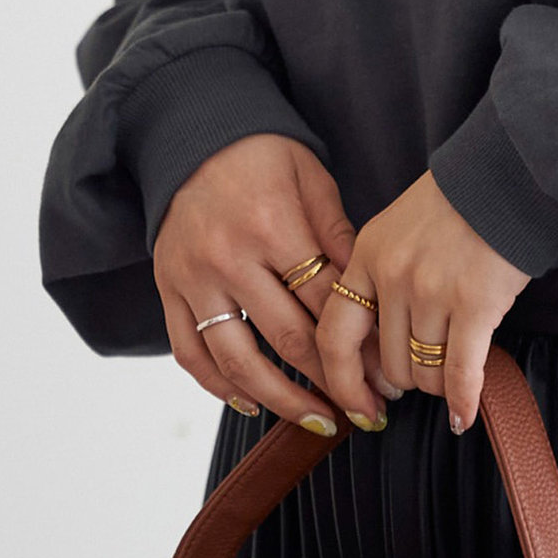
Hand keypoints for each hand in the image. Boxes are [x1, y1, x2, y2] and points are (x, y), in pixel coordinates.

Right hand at [152, 133, 402, 432]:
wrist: (194, 135)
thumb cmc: (264, 155)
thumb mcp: (312, 180)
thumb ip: (339, 236)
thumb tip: (373, 295)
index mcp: (274, 226)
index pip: (326, 302)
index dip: (361, 343)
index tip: (387, 372)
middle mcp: (230, 258)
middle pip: (289, 339)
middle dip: (333, 382)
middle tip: (366, 410)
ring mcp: (194, 279)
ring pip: (238, 361)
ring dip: (282, 400)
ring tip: (319, 421)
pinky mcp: (169, 289)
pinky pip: (190, 353)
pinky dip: (218, 386)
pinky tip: (252, 402)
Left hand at [315, 170, 531, 434]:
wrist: (509, 174)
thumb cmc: (458, 202)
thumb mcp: (397, 227)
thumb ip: (378, 276)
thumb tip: (371, 346)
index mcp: (367, 255)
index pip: (334, 335)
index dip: (342, 380)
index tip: (357, 405)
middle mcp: (393, 276)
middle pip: (387, 363)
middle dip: (407, 379)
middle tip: (422, 376)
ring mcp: (432, 291)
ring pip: (424, 372)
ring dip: (439, 384)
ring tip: (453, 372)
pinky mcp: (475, 305)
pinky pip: (461, 372)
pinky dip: (463, 400)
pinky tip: (464, 415)